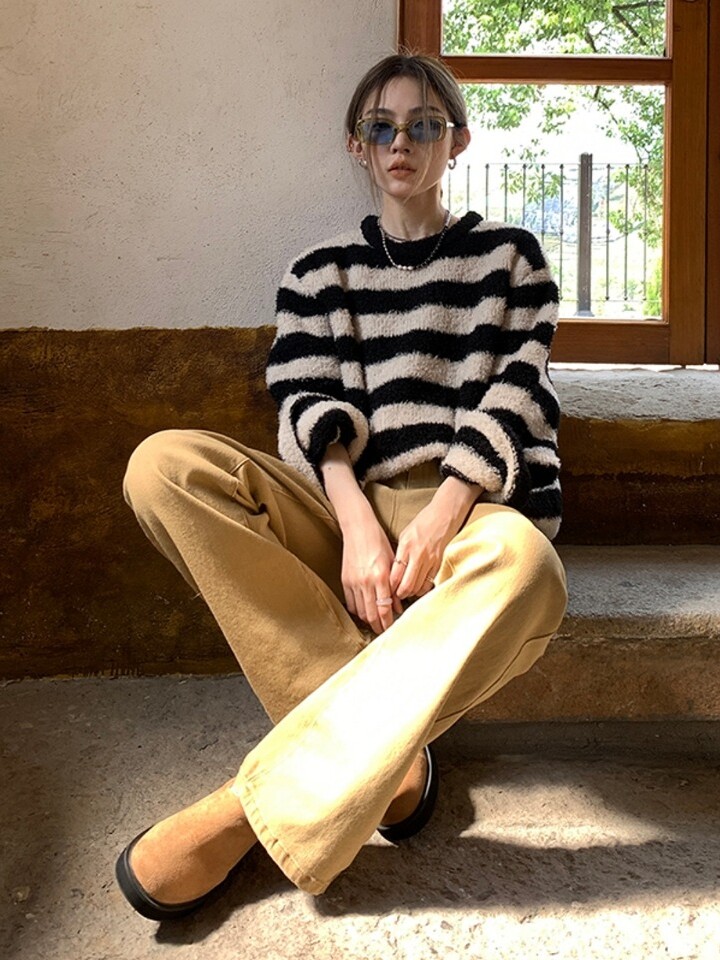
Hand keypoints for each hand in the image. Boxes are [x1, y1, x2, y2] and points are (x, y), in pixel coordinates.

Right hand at [341, 512, 403, 634]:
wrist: (358, 528)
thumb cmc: (379, 542)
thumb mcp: (392, 562)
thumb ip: (395, 586)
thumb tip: (398, 606)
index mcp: (381, 577)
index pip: (384, 609)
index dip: (388, 622)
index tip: (391, 628)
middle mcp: (366, 582)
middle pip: (371, 614)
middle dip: (378, 626)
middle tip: (383, 631)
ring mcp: (354, 582)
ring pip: (360, 611)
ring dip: (368, 620)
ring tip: (374, 623)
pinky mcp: (345, 580)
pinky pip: (350, 603)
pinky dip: (357, 610)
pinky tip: (363, 611)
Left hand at [390, 476, 481, 599]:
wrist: (445, 514)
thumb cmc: (423, 522)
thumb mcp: (405, 534)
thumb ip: (400, 552)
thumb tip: (393, 571)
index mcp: (405, 546)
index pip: (394, 574)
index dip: (390, 586)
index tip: (387, 589)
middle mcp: (417, 555)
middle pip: (406, 584)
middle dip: (400, 594)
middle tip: (396, 595)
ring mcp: (430, 560)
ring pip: (418, 586)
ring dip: (411, 592)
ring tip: (407, 592)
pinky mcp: (439, 563)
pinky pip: (430, 582)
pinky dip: (423, 588)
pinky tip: (419, 587)